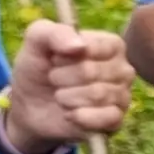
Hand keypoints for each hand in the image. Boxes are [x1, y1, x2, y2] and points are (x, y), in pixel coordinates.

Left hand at [4, 21, 132, 153]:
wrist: (30, 105)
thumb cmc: (39, 67)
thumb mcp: (37, 40)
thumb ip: (54, 33)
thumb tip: (80, 46)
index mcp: (111, 45)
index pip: (96, 47)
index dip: (67, 55)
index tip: (54, 59)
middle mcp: (123, 69)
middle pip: (92, 72)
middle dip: (62, 78)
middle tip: (54, 80)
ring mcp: (122, 96)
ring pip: (98, 95)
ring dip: (67, 97)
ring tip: (60, 96)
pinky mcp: (116, 120)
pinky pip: (106, 118)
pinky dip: (81, 117)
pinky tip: (69, 114)